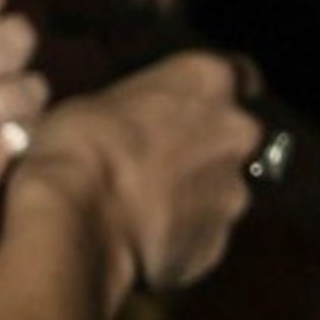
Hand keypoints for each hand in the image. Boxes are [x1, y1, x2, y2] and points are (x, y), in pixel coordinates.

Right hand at [25, 48, 264, 301]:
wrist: (77, 221)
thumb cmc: (78, 145)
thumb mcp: (95, 99)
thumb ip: (133, 107)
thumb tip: (107, 115)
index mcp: (210, 79)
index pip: (242, 75)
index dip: (215, 97)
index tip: (193, 108)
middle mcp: (237, 132)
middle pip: (235, 138)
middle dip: (207, 151)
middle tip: (159, 164)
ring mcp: (232, 192)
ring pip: (221, 192)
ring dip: (193, 200)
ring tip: (143, 212)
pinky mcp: (217, 245)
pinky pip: (202, 238)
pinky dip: (180, 240)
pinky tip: (141, 243)